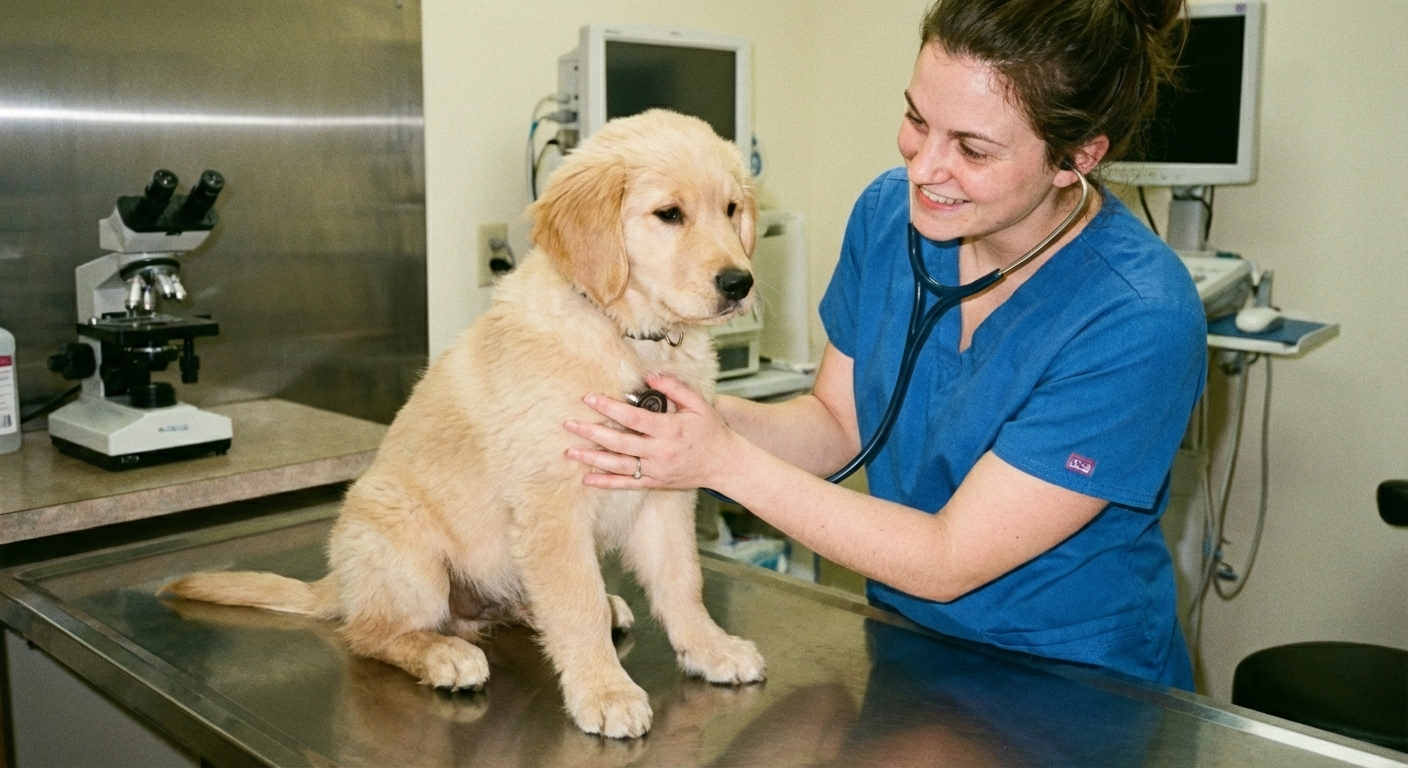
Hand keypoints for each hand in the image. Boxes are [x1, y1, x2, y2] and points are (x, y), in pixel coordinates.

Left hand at [564, 374, 741, 490]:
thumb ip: (674, 388)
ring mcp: (656, 470)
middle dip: (592, 433)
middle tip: (570, 424)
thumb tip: (650, 376)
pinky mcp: (655, 483)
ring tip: (570, 450)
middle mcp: (660, 452)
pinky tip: (586, 479)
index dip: (609, 408)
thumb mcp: (698, 404)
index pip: (633, 418)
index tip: (589, 399)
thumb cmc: (711, 432)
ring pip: (618, 465)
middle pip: (619, 442)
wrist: (725, 465)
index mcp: (670, 430)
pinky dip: (605, 483)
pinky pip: (626, 484)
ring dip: (592, 458)